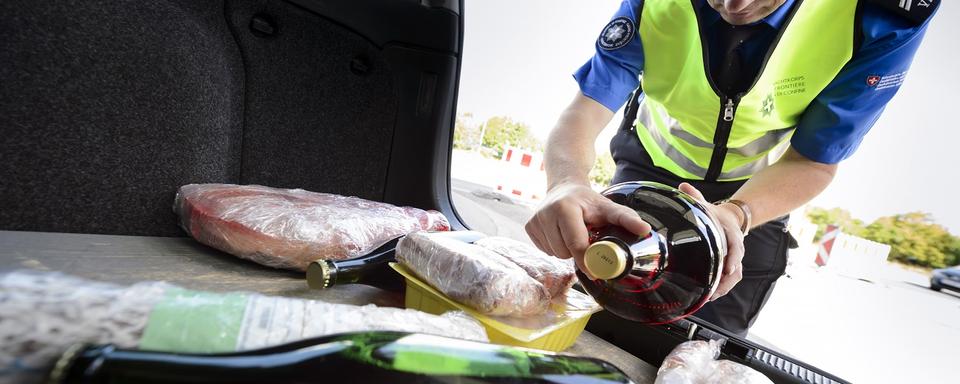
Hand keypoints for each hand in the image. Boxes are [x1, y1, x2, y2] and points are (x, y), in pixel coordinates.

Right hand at [525, 182, 650, 277]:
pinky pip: (544, 250)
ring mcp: (534, 220)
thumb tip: (645, 230)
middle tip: (585, 241)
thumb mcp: (607, 207)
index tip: (596, 272)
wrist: (564, 187)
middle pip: (564, 252)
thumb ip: (626, 218)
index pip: (576, 244)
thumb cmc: (588, 201)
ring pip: (554, 254)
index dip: (587, 261)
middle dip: (576, 253)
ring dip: (566, 251)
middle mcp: (546, 213)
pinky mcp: (529, 227)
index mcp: (565, 208)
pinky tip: (560, 235)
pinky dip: (555, 248)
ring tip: (572, 235)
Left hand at [677, 183, 745, 300]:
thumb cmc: (713, 214)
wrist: (728, 218)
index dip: (734, 257)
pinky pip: (730, 280)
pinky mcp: (730, 266)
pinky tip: (709, 297)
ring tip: (710, 297)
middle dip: (726, 280)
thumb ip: (695, 197)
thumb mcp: (705, 204)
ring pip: (734, 277)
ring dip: (724, 288)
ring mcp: (734, 258)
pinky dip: (722, 289)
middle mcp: (736, 247)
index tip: (729, 267)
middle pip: (736, 266)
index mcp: (731, 232)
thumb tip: (682, 186)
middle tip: (714, 291)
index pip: (736, 246)